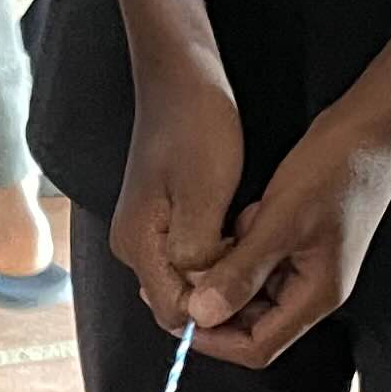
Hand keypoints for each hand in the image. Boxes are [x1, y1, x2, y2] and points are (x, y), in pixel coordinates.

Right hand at [110, 57, 244, 330]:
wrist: (180, 79)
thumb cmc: (194, 126)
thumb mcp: (204, 192)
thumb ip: (199, 253)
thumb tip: (204, 299)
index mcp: (139, 245)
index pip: (174, 312)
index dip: (217, 309)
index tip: (252, 284)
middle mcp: (134, 247)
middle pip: (179, 300)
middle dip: (221, 292)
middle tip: (257, 259)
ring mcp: (145, 234)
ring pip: (188, 280)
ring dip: (222, 272)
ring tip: (249, 239)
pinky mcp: (160, 221)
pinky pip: (189, 257)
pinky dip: (218, 254)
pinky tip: (239, 230)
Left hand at [182, 103, 390, 367]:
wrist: (371, 127)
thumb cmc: (336, 170)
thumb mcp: (280, 221)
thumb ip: (241, 271)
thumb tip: (201, 314)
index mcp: (315, 295)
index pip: (257, 347)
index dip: (214, 340)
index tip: (178, 318)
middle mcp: (312, 289)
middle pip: (252, 323)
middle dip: (216, 301)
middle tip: (184, 273)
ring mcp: (306, 266)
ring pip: (251, 290)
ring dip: (228, 268)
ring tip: (226, 233)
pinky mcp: (298, 243)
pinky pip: (258, 260)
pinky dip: (241, 245)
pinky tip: (244, 216)